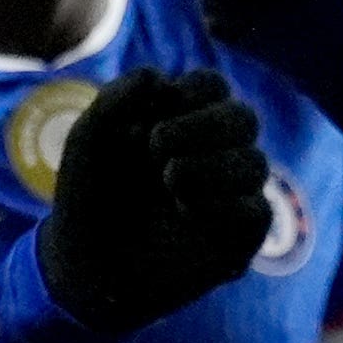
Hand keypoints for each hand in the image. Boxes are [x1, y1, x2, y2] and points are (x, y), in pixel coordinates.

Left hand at [37, 67, 271, 335]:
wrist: (84, 266)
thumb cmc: (88, 199)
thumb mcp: (90, 140)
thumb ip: (117, 98)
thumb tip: (159, 76)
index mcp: (182, 122)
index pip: (214, 86)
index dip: (193, 90)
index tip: (154, 112)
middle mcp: (213, 155)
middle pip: (244, 118)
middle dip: (205, 125)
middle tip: (157, 146)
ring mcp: (229, 196)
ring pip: (258, 164)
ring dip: (213, 165)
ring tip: (170, 180)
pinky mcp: (238, 238)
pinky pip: (258, 212)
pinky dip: (223, 205)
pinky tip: (185, 210)